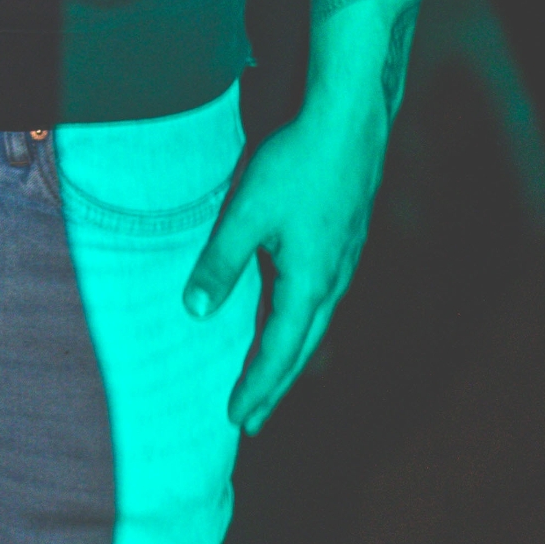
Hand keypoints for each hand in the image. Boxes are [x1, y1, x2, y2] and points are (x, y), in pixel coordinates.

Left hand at [182, 82, 388, 432]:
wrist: (349, 124)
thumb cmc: (296, 166)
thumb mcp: (247, 213)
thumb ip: (221, 263)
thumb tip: (196, 312)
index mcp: (309, 285)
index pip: (278, 351)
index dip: (256, 386)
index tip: (237, 419)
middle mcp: (331, 283)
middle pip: (300, 347)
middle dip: (274, 384)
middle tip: (251, 419)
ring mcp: (341, 262)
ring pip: (312, 323)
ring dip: (287, 354)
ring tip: (266, 376)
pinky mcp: (341, 241)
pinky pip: (317, 298)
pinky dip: (298, 322)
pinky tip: (287, 314)